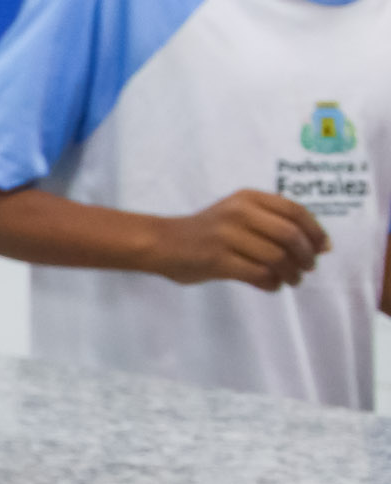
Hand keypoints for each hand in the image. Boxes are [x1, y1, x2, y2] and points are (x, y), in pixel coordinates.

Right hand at [144, 189, 329, 289]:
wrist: (162, 243)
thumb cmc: (206, 230)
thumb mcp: (238, 214)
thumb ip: (273, 223)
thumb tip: (321, 245)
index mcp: (247, 198)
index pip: (294, 211)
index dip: (315, 231)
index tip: (322, 248)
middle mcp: (239, 213)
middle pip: (289, 236)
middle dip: (306, 256)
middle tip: (307, 268)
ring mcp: (226, 237)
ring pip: (276, 257)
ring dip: (290, 273)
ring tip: (291, 280)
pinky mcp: (217, 260)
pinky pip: (258, 274)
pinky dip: (271, 283)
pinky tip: (271, 285)